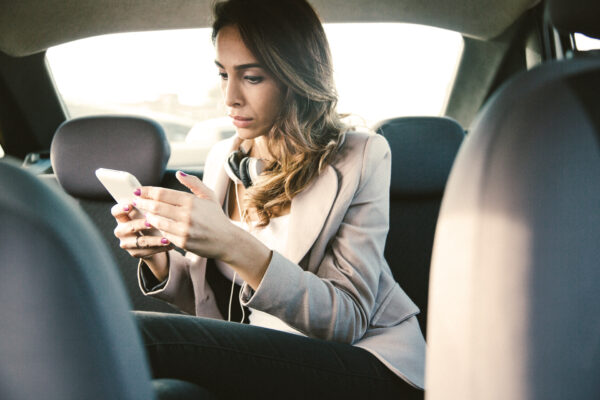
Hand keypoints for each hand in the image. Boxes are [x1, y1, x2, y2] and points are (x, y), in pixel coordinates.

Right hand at [111, 203, 172, 257]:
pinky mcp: (135, 253)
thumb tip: (150, 193)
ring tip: (167, 238)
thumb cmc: (149, 220)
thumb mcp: (146, 212)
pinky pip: (148, 251)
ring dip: (155, 240)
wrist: (151, 242)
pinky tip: (170, 244)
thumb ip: (145, 205)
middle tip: (151, 222)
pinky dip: (160, 247)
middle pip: (129, 227)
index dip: (121, 208)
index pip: (116, 211)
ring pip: (141, 241)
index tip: (130, 205)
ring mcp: (127, 243)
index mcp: (122, 217)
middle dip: (140, 224)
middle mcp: (121, 230)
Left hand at [135, 171, 272, 289]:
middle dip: (142, 202)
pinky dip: (157, 229)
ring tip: (142, 212)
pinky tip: (153, 224)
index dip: (147, 191)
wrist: (227, 240)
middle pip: (156, 206)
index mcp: (191, 201)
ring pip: (156, 221)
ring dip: (147, 216)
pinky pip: (163, 234)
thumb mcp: (209, 196)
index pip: (162, 193)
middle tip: (134, 200)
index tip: (137, 190)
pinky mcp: (182, 242)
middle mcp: (187, 215)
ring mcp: (184, 230)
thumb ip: (193, 183)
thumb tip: (178, 174)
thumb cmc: (216, 217)